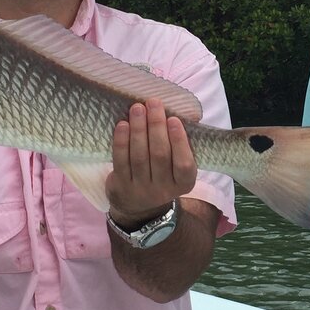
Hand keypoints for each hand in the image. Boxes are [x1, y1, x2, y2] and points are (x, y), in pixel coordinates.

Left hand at [106, 99, 196, 226]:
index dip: (179, 141)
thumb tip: (188, 112)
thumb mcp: (177, 166)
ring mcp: (141, 190)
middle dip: (156, 126)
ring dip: (138, 129)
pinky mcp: (121, 187)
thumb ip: (181, 142)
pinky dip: (121, 141)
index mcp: (184, 183)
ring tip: (137, 108)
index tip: (173, 119)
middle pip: (160, 155)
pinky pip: (121, 161)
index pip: (184, 164)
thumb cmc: (162, 174)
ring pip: (140, 157)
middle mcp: (164, 190)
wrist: (138, 206)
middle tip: (153, 103)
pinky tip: (123, 125)